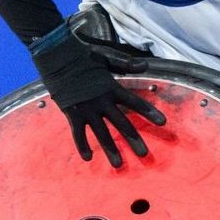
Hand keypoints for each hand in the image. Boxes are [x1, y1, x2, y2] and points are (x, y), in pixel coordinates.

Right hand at [31, 25, 166, 166]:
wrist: (56, 55)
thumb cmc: (82, 54)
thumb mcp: (106, 56)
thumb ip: (125, 63)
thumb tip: (145, 65)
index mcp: (112, 87)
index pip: (135, 102)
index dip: (149, 112)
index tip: (163, 123)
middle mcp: (102, 101)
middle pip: (122, 124)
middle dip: (134, 139)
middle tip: (144, 154)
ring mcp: (87, 109)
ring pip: (101, 133)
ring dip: (110, 150)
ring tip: (118, 164)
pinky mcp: (72, 113)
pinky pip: (78, 133)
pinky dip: (82, 146)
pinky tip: (88, 158)